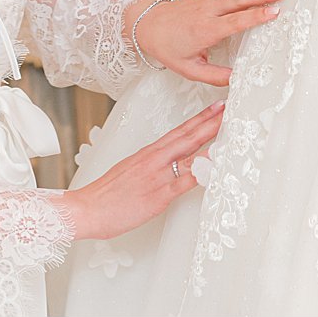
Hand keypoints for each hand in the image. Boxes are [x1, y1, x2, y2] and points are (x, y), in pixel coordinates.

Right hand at [58, 101, 224, 240]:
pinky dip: (201, 172)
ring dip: (211, 142)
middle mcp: (155, 159)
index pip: (179, 131)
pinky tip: (214, 166)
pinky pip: (184, 182)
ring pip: (190, 154)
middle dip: (210, 121)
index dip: (199, 119)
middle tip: (229, 107)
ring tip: (230, 131)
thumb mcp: (130, 170)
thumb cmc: (107, 194)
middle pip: (188, 136)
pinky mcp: (159, 195)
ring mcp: (158, 176)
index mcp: (148, 153)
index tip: (215, 108)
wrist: (88, 209)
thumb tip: (167, 164)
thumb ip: (150, 165)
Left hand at [131, 0, 283, 85]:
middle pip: (240, 0)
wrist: (149, 26)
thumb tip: (236, 80)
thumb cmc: (169, 48)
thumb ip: (214, 75)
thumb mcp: (189, 69)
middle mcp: (209, 11)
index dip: (255, 16)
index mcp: (207, 30)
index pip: (235, 22)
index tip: (274, 12)